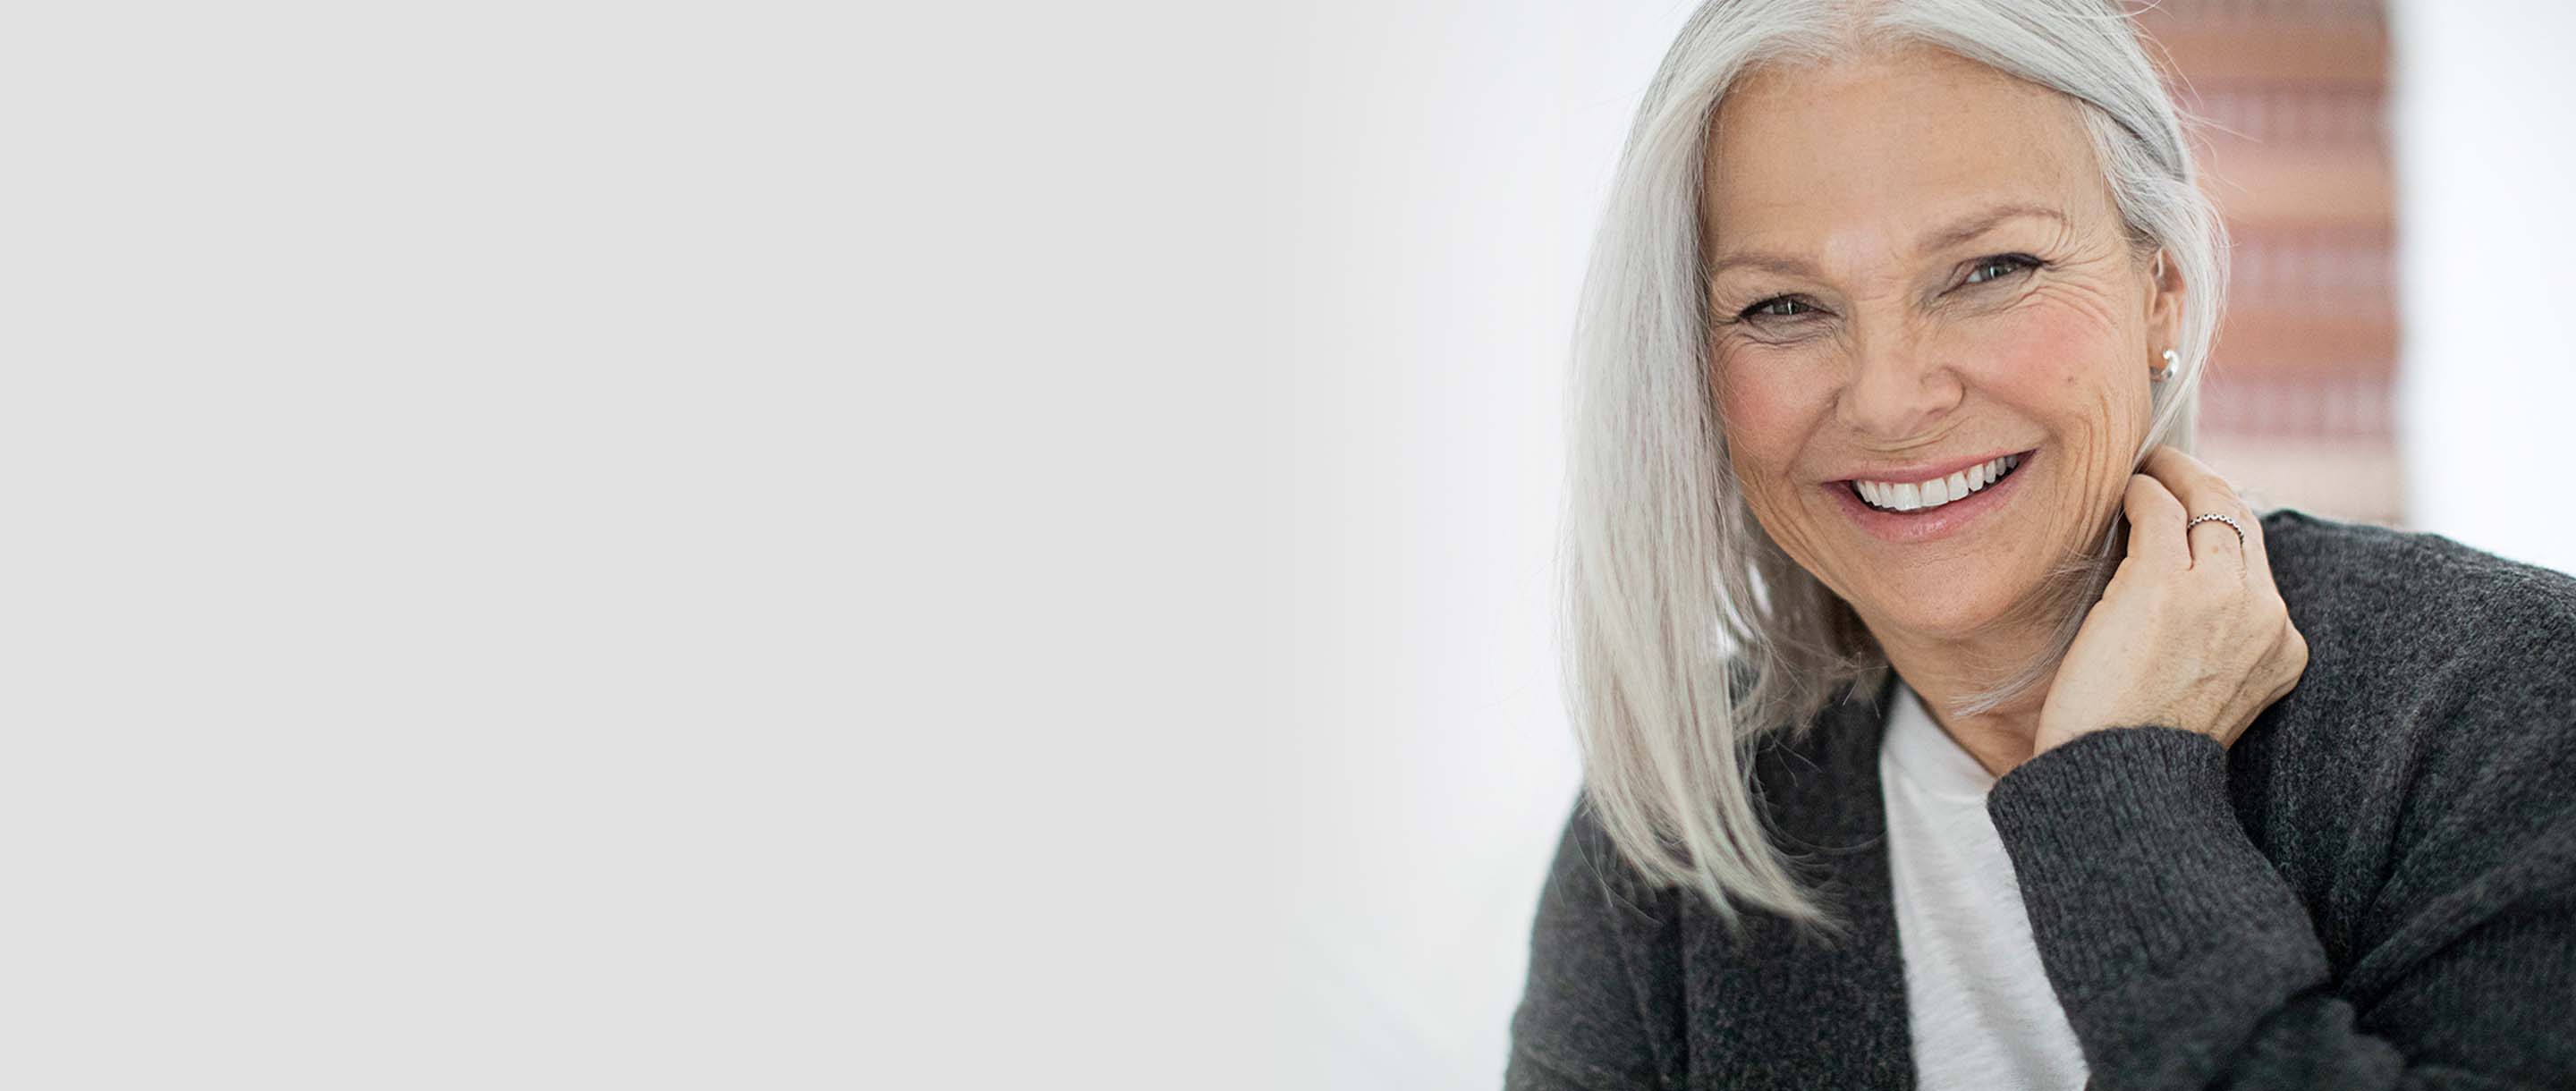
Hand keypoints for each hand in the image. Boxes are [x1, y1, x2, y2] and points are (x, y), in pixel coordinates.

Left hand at [2033, 445, 2308, 757]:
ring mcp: (2218, 597)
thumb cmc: (2139, 745)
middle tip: (2169, 464)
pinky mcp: (2163, 584)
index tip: (2195, 507)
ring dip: (2176, 475)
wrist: (2119, 782)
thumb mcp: (2207, 693)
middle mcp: (2264, 618)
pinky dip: (2141, 493)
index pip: (2261, 562)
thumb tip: (2182, 589)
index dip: (2226, 525)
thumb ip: (2216, 642)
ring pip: (2209, 504)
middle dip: (2207, 484)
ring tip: (2146, 466)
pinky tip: (2123, 491)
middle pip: (2243, 522)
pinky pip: (2158, 511)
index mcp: (2283, 650)